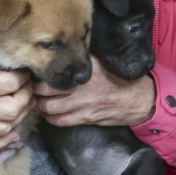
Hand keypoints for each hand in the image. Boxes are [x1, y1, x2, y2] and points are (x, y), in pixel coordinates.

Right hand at [0, 32, 33, 149]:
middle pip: (13, 108)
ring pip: (6, 127)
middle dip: (27, 96)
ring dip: (20, 115)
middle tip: (28, 86)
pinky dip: (6, 138)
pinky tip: (12, 129)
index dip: (22, 77)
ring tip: (23, 102)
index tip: (23, 69)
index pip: (10, 84)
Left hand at [34, 58, 154, 127]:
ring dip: (42, 105)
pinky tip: (52, 113)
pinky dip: (52, 118)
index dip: (41, 72)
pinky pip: (60, 121)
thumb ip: (84, 59)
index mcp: (86, 68)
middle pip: (44, 90)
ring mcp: (83, 104)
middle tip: (35, 88)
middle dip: (36, 90)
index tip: (38, 71)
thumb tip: (64, 52)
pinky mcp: (86, 118)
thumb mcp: (102, 62)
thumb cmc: (120, 78)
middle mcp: (82, 86)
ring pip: (49, 108)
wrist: (140, 99)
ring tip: (42, 101)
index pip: (54, 69)